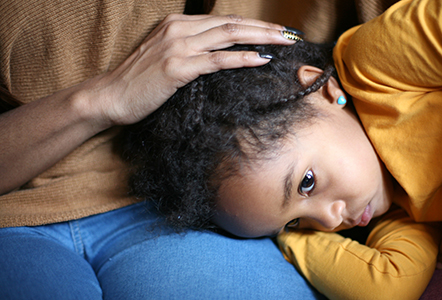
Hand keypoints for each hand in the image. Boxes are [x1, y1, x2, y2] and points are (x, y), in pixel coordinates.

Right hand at [0, 14, 294, 193]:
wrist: (110, 96)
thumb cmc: (139, 83)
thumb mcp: (166, 58)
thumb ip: (191, 51)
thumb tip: (220, 56)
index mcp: (177, 24)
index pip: (223, 21)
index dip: (253, 25)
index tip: (276, 31)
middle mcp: (179, 29)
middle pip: (231, 23)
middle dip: (264, 28)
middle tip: (290, 33)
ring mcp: (178, 46)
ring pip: (228, 36)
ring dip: (260, 38)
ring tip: (284, 42)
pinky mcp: (178, 67)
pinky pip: (217, 60)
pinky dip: (241, 58)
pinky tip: (261, 59)